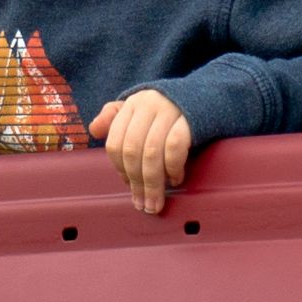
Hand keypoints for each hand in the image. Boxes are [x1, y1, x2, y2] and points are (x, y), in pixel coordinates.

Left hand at [89, 90, 192, 213]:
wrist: (206, 97)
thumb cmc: (167, 111)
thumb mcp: (139, 110)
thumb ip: (114, 119)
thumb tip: (94, 130)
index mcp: (132, 104)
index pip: (116, 142)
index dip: (120, 169)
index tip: (129, 185)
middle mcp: (148, 104)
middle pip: (133, 151)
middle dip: (137, 183)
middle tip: (143, 205)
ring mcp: (170, 110)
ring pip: (152, 153)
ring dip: (153, 184)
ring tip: (156, 202)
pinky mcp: (190, 119)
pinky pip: (175, 148)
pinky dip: (172, 168)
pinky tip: (175, 180)